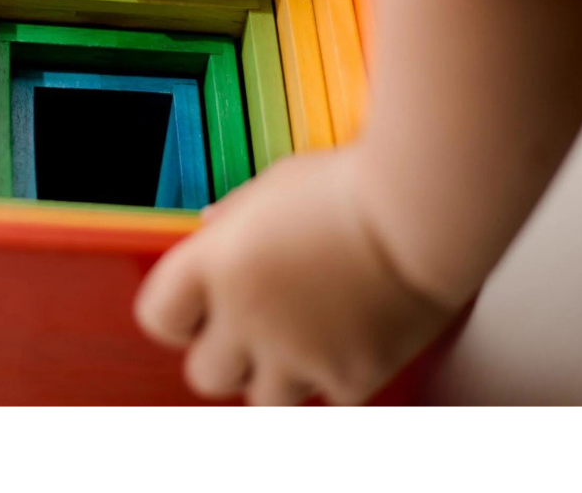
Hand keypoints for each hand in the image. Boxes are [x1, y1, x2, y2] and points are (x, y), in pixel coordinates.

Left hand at [134, 150, 454, 404]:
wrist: (423, 208)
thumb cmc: (353, 184)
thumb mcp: (275, 184)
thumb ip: (235, 216)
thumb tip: (211, 225)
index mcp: (217, 262)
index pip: (158, 316)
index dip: (177, 312)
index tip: (196, 304)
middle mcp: (246, 314)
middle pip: (203, 373)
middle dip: (224, 352)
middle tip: (252, 324)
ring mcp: (296, 351)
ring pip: (262, 397)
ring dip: (277, 372)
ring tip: (306, 331)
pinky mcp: (348, 376)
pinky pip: (325, 396)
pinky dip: (334, 375)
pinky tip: (350, 334)